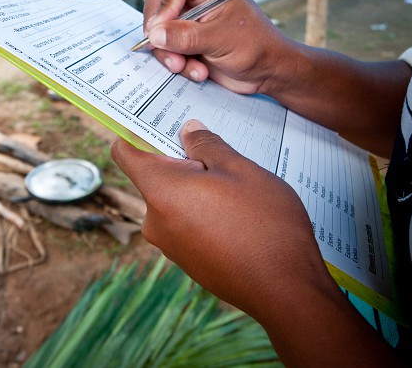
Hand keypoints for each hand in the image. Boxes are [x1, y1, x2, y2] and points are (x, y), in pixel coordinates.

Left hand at [111, 119, 331, 322]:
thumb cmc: (265, 224)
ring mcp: (171, 246)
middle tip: (218, 152)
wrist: (286, 291)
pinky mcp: (189, 263)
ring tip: (237, 185)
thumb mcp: (240, 170)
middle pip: (155, 177)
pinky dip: (205, 212)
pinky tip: (239, 213)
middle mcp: (155, 221)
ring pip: (175, 201)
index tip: (151, 121)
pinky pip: (188, 225)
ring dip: (198, 188)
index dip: (134, 133)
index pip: (125, 154)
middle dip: (182, 162)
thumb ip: (208, 145)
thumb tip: (188, 130)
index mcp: (160, 190)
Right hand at [142, 0, 299, 95]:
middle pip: (158, 5)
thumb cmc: (256, 48)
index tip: (162, 30)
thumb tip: (154, 34)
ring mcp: (190, 22)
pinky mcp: (188, 42)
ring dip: (169, 54)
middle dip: (160, 33)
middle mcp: (197, 1)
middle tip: (171, 53)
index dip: (164, 5)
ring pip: (159, 31)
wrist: (268, 72)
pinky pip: (167, 49)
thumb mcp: (221, 40)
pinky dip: (177, 63)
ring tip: (188, 68)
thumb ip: (186, 36)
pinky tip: (197, 72)